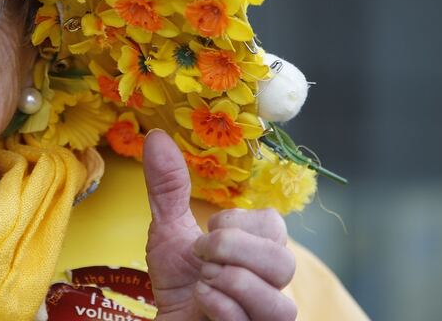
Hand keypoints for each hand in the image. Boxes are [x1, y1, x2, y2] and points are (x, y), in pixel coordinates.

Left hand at [142, 130, 296, 320]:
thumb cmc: (179, 283)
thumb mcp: (169, 230)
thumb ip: (168, 187)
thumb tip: (157, 137)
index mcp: (260, 250)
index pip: (273, 224)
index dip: (236, 225)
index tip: (205, 232)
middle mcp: (273, 284)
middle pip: (284, 260)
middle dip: (231, 250)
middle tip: (201, 256)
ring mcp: (266, 315)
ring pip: (280, 300)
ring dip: (229, 281)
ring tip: (202, 281)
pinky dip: (222, 306)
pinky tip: (201, 301)